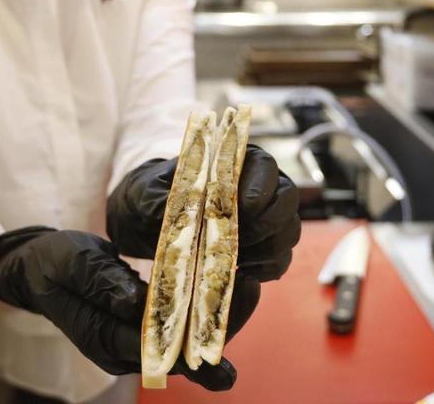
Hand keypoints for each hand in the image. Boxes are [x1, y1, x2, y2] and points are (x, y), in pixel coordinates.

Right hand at [0, 227, 246, 389]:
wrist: (38, 272)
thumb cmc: (54, 264)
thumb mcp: (72, 262)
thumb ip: (101, 282)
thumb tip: (135, 302)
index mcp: (104, 337)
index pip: (159, 346)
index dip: (196, 328)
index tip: (226, 302)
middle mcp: (123, 351)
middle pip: (181, 351)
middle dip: (218, 324)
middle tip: (251, 288)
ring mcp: (133, 344)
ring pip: (185, 342)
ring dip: (216, 318)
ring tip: (249, 286)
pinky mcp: (142, 330)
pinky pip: (179, 328)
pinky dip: (203, 311)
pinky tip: (228, 289)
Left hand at [107, 145, 300, 280]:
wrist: (150, 222)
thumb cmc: (152, 197)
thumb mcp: (145, 193)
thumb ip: (156, 198)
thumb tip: (169, 212)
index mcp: (236, 160)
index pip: (265, 167)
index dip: (259, 189)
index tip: (240, 210)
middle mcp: (261, 185)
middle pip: (287, 200)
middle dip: (267, 224)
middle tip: (239, 242)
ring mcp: (268, 217)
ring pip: (288, 231)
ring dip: (267, 249)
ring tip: (236, 260)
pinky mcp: (265, 248)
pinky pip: (280, 260)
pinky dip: (264, 269)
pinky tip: (239, 273)